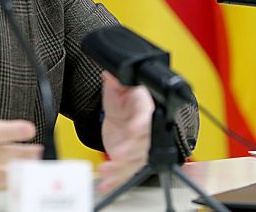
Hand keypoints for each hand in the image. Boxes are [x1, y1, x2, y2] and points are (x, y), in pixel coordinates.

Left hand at [97, 71, 153, 193]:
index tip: (133, 129)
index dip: (142, 124)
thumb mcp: (119, 87)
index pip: (148, 117)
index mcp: (147, 109)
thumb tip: (111, 71)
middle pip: (145, 143)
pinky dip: (117, 179)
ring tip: (107, 171)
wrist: (122, 115)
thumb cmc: (125, 99)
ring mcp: (140, 146)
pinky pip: (126, 172)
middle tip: (119, 155)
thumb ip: (116, 81)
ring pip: (136, 161)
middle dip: (132, 151)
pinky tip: (107, 184)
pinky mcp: (132, 159)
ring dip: (122, 168)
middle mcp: (147, 130)